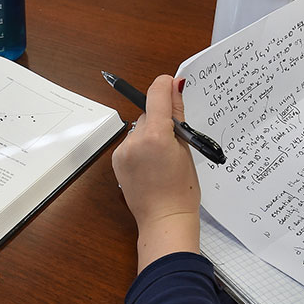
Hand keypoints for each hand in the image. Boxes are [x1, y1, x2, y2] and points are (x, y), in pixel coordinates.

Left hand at [112, 75, 201, 271]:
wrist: (164, 219)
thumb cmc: (182, 190)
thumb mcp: (186, 149)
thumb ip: (177, 117)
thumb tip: (175, 89)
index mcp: (156, 135)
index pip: (156, 94)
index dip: (165, 85)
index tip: (173, 84)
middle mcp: (134, 140)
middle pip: (148, 113)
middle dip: (161, 119)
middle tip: (175, 140)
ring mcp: (122, 151)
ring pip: (139, 128)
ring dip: (151, 134)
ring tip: (163, 158)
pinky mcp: (117, 161)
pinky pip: (131, 143)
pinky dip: (141, 147)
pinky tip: (151, 165)